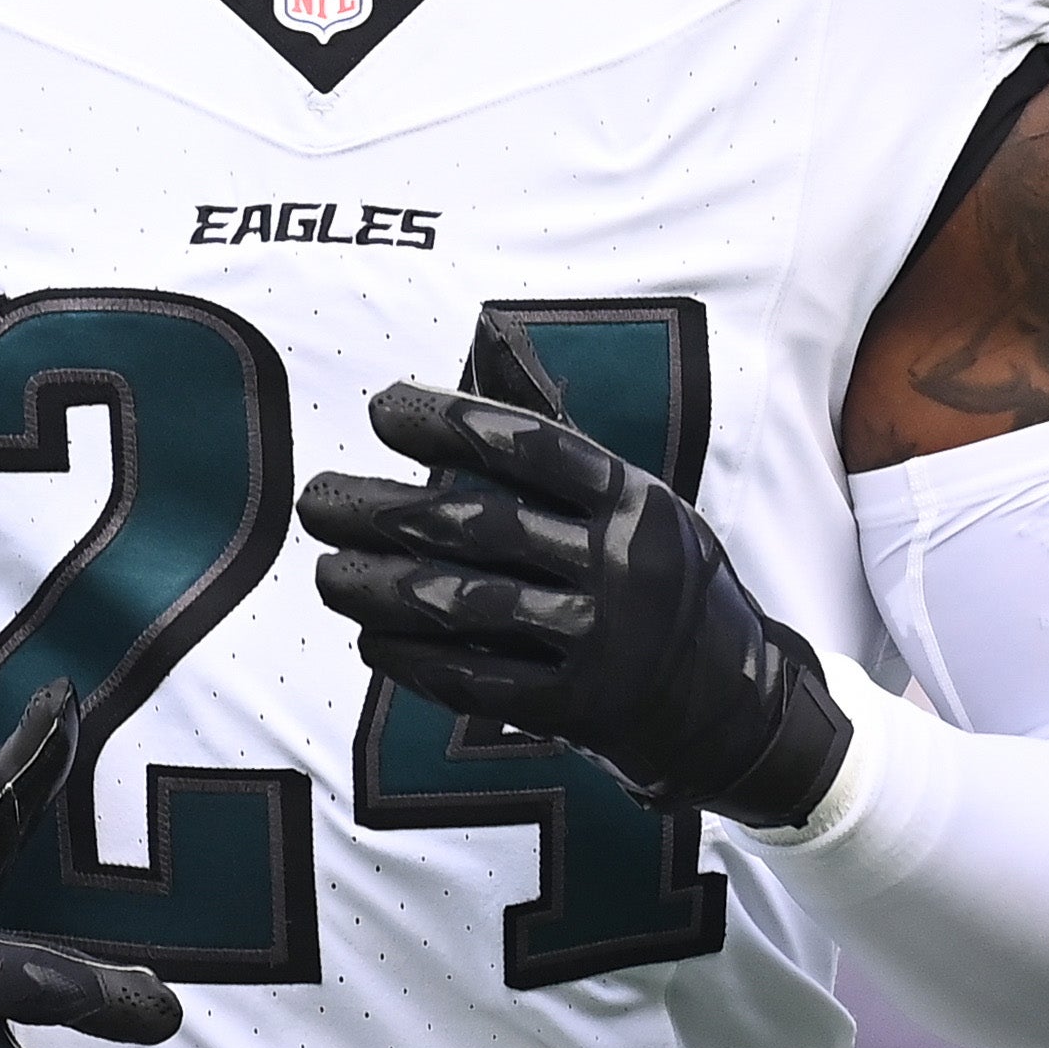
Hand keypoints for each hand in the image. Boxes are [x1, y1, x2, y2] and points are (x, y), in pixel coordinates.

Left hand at [297, 312, 851, 829]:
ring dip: (382, 590)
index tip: (379, 408)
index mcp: (632, 497)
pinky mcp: (579, 707)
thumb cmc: (660, 576)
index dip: (451, 422)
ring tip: (324, 575)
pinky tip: (369, 640)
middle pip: (484, 527)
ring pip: (470, 607)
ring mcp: (602, 640)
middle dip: (386, 512)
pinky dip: (417, 661)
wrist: (730, 703)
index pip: (531, 446)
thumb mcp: (634, 497)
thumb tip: (490, 340)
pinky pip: (480, 681)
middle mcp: (622, 564)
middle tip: (317, 500)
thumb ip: (557, 432)